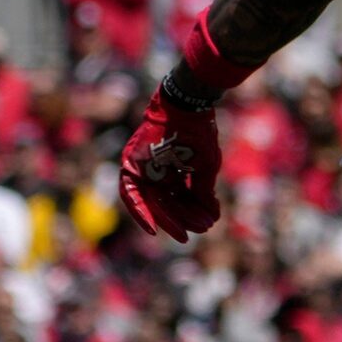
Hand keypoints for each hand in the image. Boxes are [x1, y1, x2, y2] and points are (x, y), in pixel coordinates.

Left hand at [118, 85, 224, 242]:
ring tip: (181, 232)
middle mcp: (156, 171)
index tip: (202, 227)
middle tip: (190, 235)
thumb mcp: (204, 168)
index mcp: (172, 170)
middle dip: (178, 220)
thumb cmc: (198, 133)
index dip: (190, 215)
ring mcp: (142, 167)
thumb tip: (212, 218)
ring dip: (165, 218)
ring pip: (150, 201)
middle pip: (164, 203)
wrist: (187, 106)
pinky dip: (140, 211)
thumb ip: (203, 193)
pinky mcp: (131, 164)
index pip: (179, 200)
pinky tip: (153, 228)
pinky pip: (130, 194)